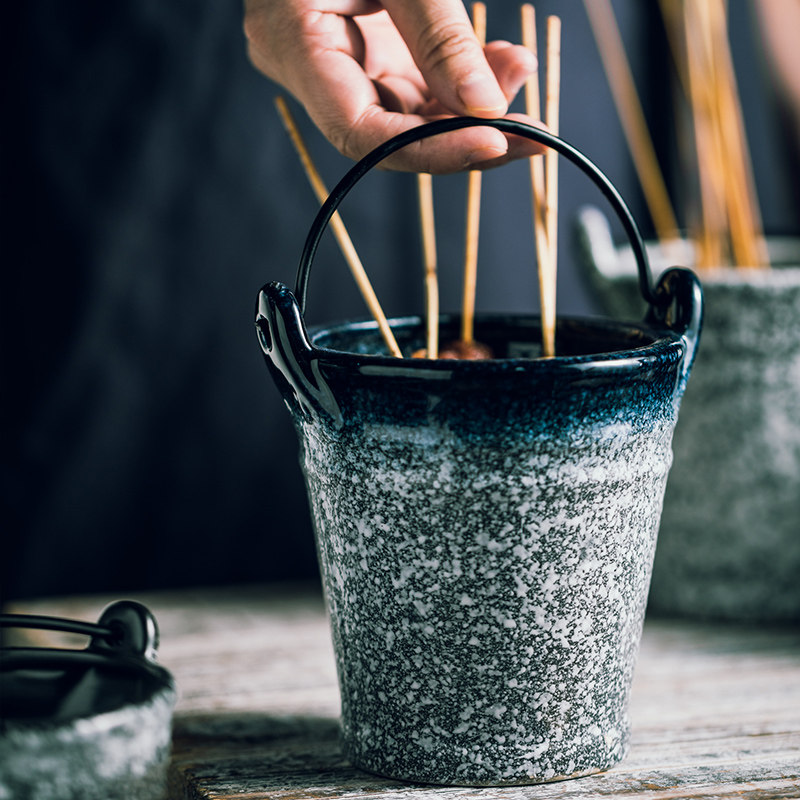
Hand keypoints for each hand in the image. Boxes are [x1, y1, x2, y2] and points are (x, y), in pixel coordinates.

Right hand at [244, 0, 543, 172]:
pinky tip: (502, 65)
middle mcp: (314, 69)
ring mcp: (343, 64)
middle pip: (390, 135)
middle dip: (462, 137)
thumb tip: (485, 107)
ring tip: (519, 75)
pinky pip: (419, 87)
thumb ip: (439, 36)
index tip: (494, 142)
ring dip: (471, 110)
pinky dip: (463, 83)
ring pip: (410, 116)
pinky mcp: (372, 54)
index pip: (360, 131)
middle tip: (530, 134)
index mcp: (293, 42)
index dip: (428, 149)